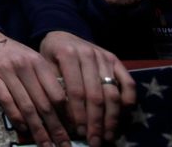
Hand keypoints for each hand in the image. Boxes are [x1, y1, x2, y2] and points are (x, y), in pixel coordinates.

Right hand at [0, 31, 70, 145]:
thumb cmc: (13, 53)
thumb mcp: (32, 60)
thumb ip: (45, 79)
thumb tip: (63, 109)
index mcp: (38, 62)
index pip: (57, 93)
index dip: (66, 115)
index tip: (72, 131)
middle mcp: (25, 65)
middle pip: (43, 103)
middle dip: (55, 128)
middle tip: (63, 144)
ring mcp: (7, 70)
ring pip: (26, 105)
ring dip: (37, 128)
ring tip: (45, 143)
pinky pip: (6, 100)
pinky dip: (16, 116)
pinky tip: (23, 127)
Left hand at [40, 31, 135, 145]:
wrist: (61, 34)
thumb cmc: (50, 55)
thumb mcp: (44, 66)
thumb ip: (52, 87)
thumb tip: (62, 119)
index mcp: (68, 54)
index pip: (75, 91)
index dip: (78, 114)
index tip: (78, 132)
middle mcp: (88, 54)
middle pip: (95, 95)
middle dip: (95, 122)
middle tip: (95, 140)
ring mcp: (104, 56)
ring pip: (112, 92)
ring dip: (111, 118)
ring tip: (108, 135)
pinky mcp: (116, 59)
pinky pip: (128, 82)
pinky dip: (128, 99)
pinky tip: (122, 115)